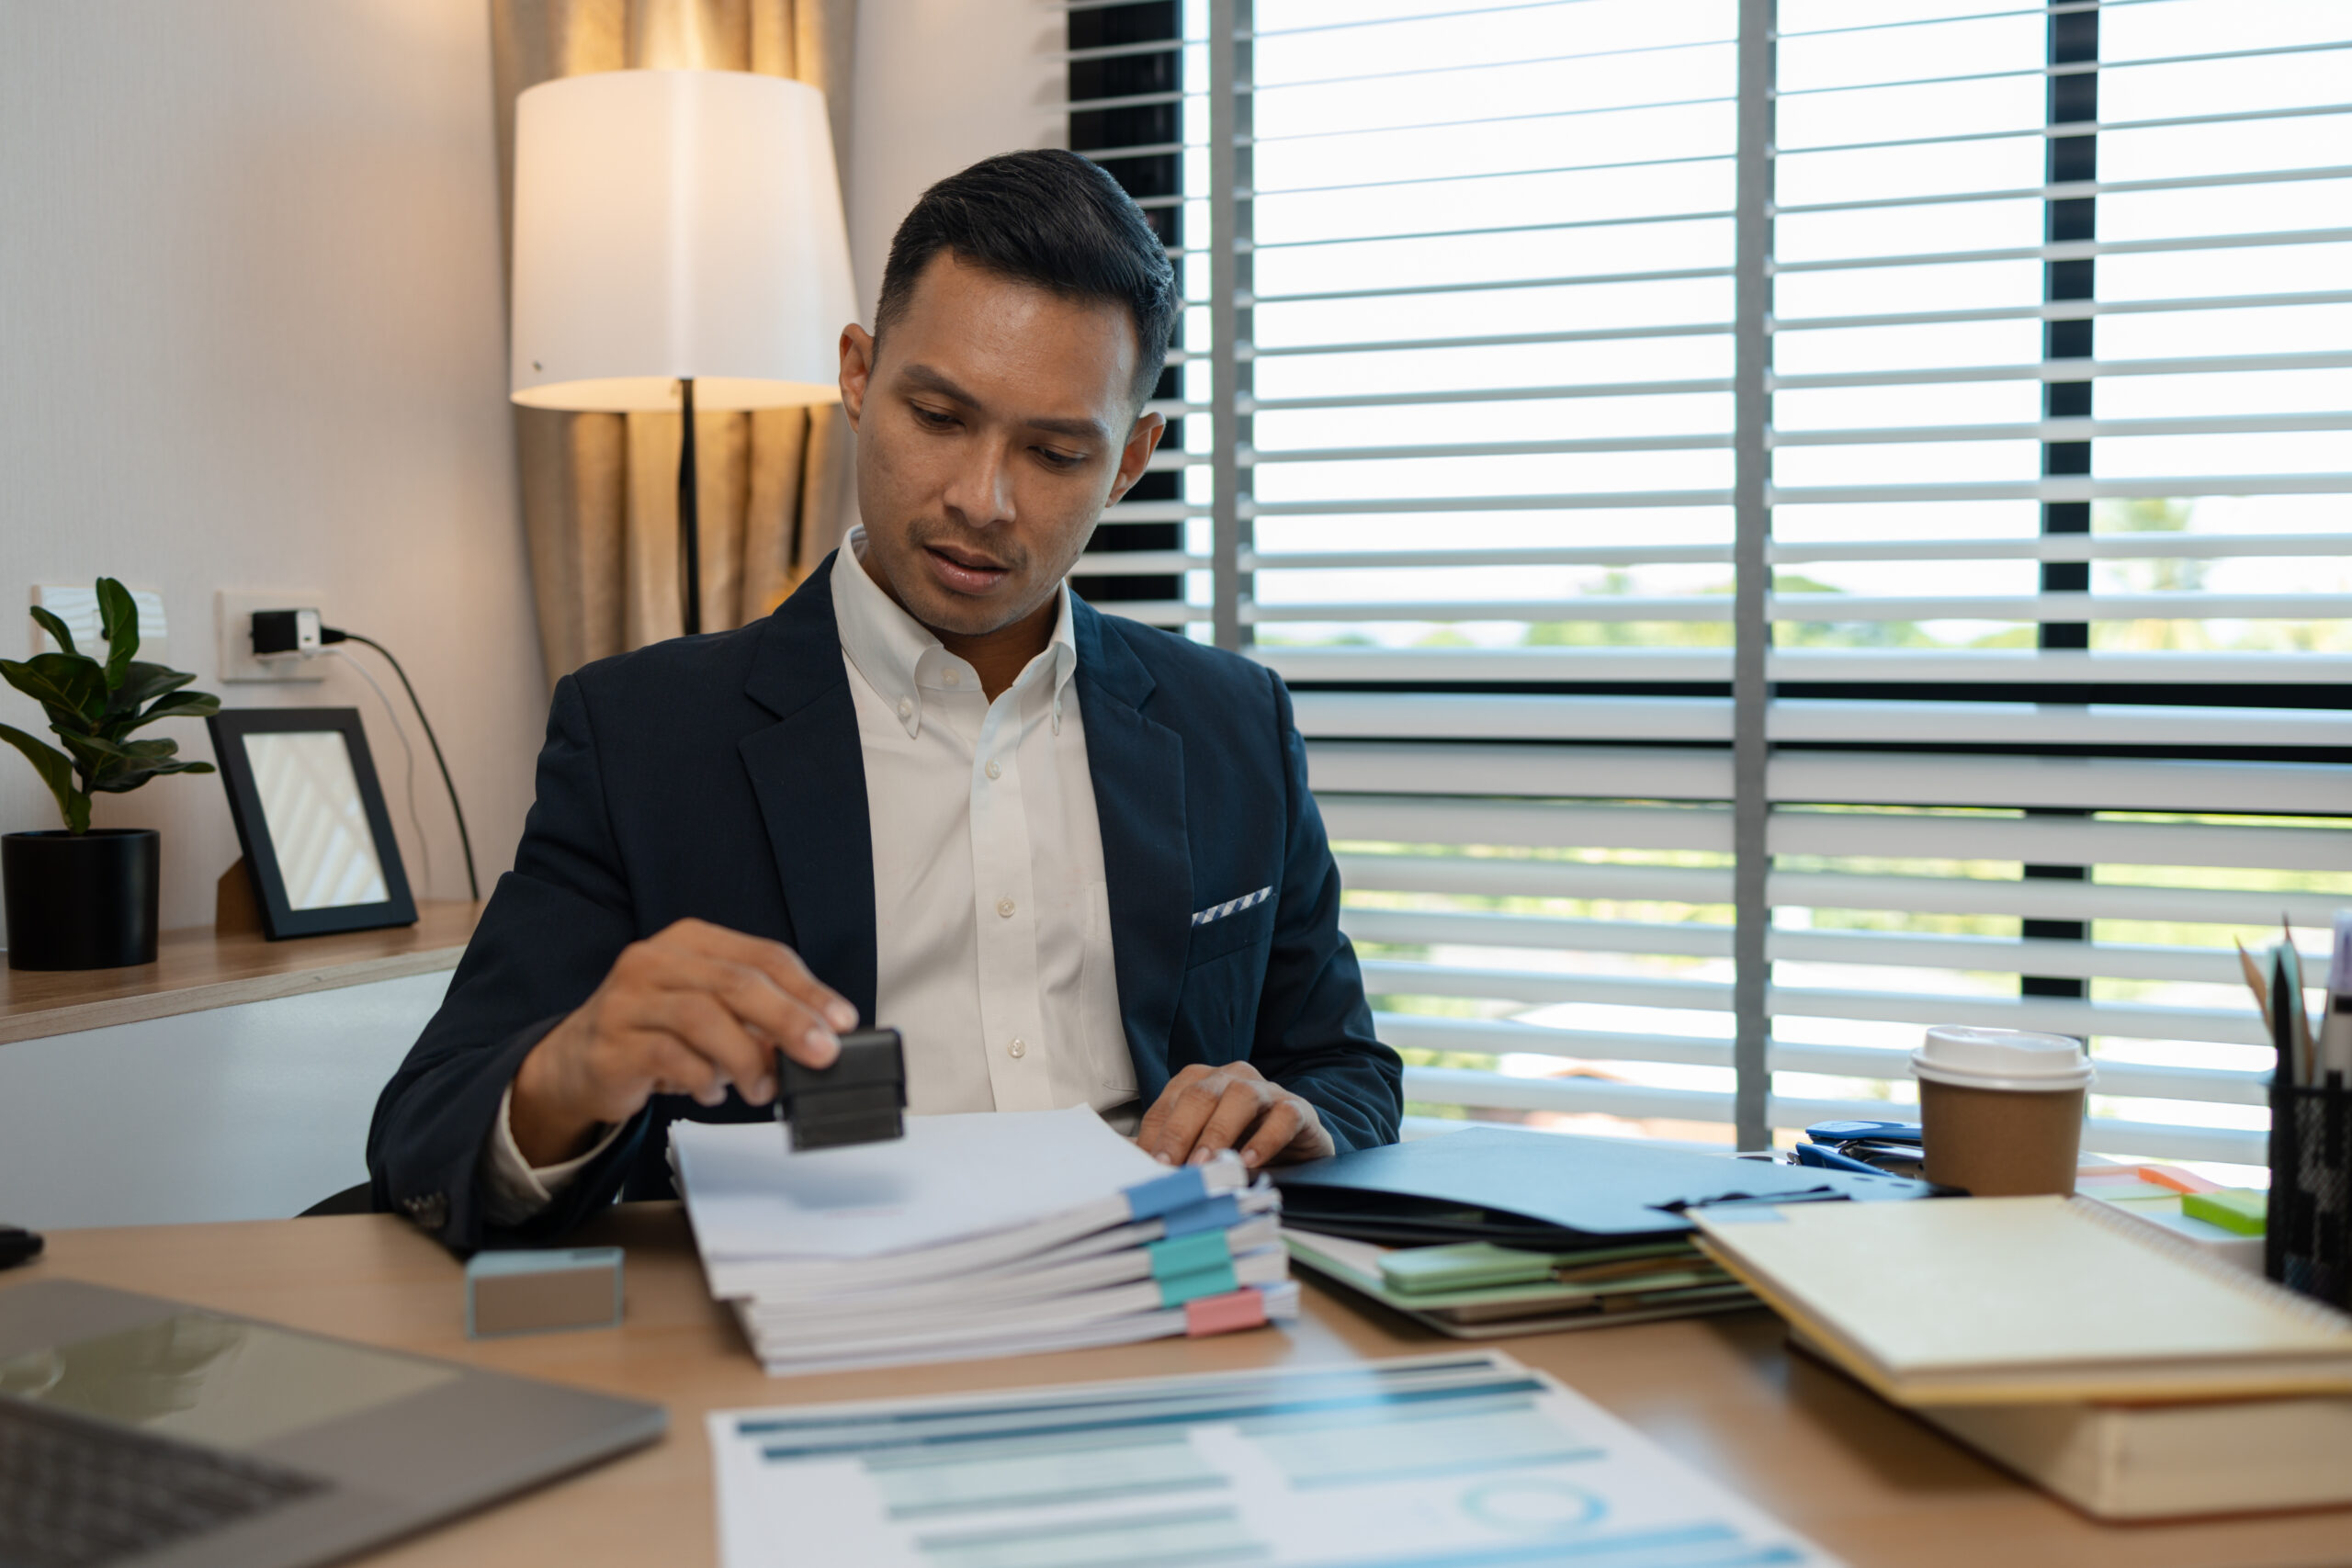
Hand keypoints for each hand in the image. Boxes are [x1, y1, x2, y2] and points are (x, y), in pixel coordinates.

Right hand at [509, 919, 856, 1165]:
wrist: (575, 1064)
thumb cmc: (654, 1033)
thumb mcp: (711, 1015)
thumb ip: (757, 1021)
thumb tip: (815, 1043)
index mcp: (690, 941)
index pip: (762, 955)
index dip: (808, 989)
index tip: (842, 1021)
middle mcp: (655, 960)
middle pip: (736, 982)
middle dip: (788, 1019)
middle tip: (820, 1054)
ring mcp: (628, 999)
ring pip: (703, 1017)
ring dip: (746, 1058)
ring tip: (764, 1088)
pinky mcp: (612, 1042)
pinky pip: (670, 1057)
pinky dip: (703, 1079)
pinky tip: (713, 1092)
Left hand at [1137, 1062, 1333, 1169]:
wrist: (1298, 1149)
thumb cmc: (1241, 1143)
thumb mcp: (1200, 1147)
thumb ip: (1169, 1151)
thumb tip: (1129, 1164)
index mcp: (1200, 1082)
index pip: (1168, 1104)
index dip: (1155, 1135)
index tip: (1147, 1165)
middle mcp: (1230, 1078)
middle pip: (1199, 1095)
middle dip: (1180, 1131)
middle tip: (1170, 1166)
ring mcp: (1266, 1090)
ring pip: (1240, 1097)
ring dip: (1218, 1132)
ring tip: (1206, 1164)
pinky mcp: (1296, 1108)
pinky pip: (1283, 1116)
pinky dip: (1265, 1139)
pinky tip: (1249, 1161)